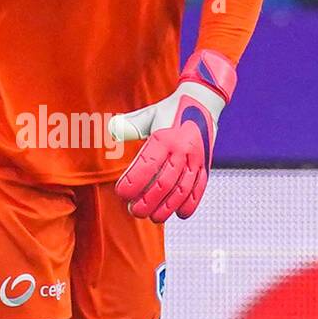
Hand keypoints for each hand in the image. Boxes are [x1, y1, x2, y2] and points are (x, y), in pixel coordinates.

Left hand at [109, 49, 235, 222]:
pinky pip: (199, 188)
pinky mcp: (205, 165)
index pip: (146, 166)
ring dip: (167, 208)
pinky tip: (180, 214)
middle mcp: (182, 150)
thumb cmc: (170, 110)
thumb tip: (112, 130)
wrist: (203, 101)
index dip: (133, 183)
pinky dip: (191, 204)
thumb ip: (128, 125)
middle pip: (163, 184)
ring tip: (153, 218)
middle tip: (133, 211)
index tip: (121, 193)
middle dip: (147, 202)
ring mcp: (196, 159)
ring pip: (181, 190)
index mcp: (165, 137)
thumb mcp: (148, 115)